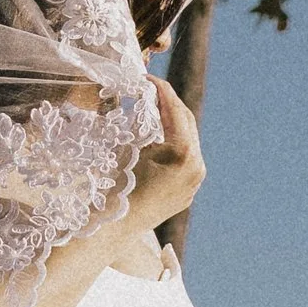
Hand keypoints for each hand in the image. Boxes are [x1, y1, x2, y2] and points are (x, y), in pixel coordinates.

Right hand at [123, 79, 203, 232]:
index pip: (176, 110)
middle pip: (186, 124)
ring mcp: (193, 184)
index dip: (161, 90)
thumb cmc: (115, 183)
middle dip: (168, 104)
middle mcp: (196, 168)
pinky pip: (183, 163)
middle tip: (150, 90)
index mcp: (185, 154)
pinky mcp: (186, 195)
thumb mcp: (129, 145)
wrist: (111, 228)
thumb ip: (142, 120)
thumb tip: (147, 99)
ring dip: (171, 125)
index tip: (148, 78)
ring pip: (187, 143)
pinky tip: (155, 140)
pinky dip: (171, 147)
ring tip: (152, 110)